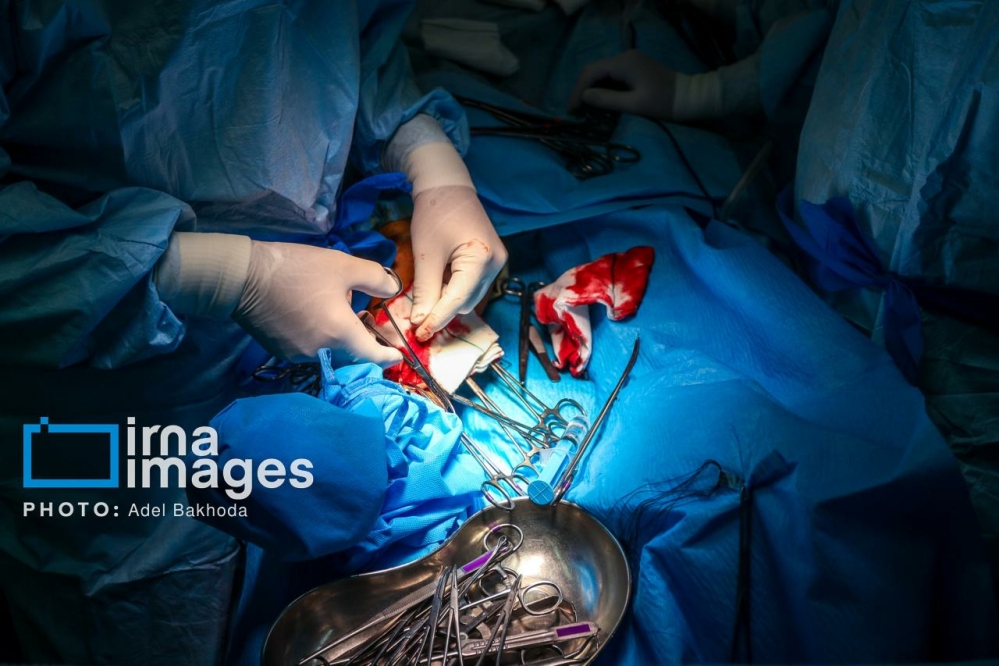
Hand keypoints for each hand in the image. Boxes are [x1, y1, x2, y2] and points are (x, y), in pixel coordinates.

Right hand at [233, 241, 403, 365]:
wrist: (244, 277)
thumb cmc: (298, 270)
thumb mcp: (343, 266)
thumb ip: (375, 279)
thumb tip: (392, 290)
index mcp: (341, 335)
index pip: (373, 357)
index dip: (387, 357)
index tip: (398, 356)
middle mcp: (321, 353)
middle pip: (352, 356)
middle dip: (363, 345)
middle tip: (368, 326)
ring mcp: (298, 355)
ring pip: (330, 353)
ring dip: (339, 340)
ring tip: (337, 314)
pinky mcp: (280, 351)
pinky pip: (310, 350)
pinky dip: (319, 339)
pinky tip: (313, 318)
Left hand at [408, 185, 506, 341]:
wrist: (448, 186)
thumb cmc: (434, 214)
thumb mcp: (426, 254)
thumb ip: (425, 291)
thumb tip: (419, 322)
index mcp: (481, 260)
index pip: (457, 301)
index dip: (437, 320)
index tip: (419, 335)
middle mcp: (496, 265)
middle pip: (465, 303)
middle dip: (442, 311)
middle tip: (417, 316)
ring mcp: (497, 264)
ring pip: (469, 298)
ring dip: (448, 301)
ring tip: (427, 292)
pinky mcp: (492, 261)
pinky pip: (472, 287)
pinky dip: (455, 289)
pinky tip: (440, 279)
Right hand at [569, 50, 677, 117]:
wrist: (689, 98)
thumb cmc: (664, 103)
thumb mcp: (634, 105)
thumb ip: (607, 100)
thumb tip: (584, 96)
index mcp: (624, 63)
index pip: (592, 72)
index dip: (578, 91)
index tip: (571, 110)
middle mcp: (625, 56)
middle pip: (594, 70)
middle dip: (582, 90)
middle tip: (574, 111)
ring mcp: (630, 61)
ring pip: (602, 72)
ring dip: (591, 89)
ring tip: (582, 108)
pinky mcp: (634, 68)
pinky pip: (612, 75)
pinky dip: (602, 88)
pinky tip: (597, 101)